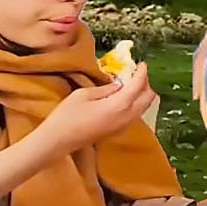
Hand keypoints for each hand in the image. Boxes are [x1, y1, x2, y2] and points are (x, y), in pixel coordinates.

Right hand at [41, 62, 158, 153]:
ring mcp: (124, 126)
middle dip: (146, 83)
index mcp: (120, 105)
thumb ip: (105, 88)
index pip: (139, 85)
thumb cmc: (67, 116)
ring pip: (144, 107)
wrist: (58, 141)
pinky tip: (125, 97)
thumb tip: (118, 85)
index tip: (142, 64)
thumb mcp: (84, 94)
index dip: (142, 73)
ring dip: (142, 94)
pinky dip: (136, 103)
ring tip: (131, 83)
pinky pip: (136, 114)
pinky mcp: (119, 131)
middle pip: (148, 97)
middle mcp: (127, 116)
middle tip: (136, 73)